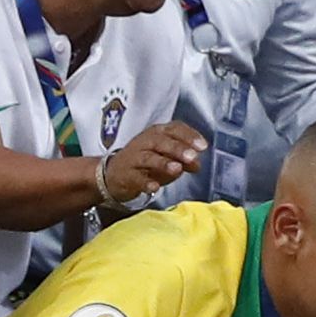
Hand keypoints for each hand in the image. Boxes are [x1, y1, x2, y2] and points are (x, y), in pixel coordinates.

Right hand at [88, 120, 212, 212]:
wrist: (112, 174)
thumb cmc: (144, 163)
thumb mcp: (167, 159)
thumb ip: (184, 160)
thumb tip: (198, 164)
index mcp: (157, 134)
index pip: (174, 129)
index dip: (189, 136)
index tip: (202, 146)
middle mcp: (145, 142)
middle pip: (161, 141)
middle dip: (178, 148)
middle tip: (192, 156)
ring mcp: (134, 158)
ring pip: (148, 157)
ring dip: (163, 163)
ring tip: (176, 169)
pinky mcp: (125, 175)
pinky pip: (136, 178)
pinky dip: (145, 182)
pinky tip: (154, 187)